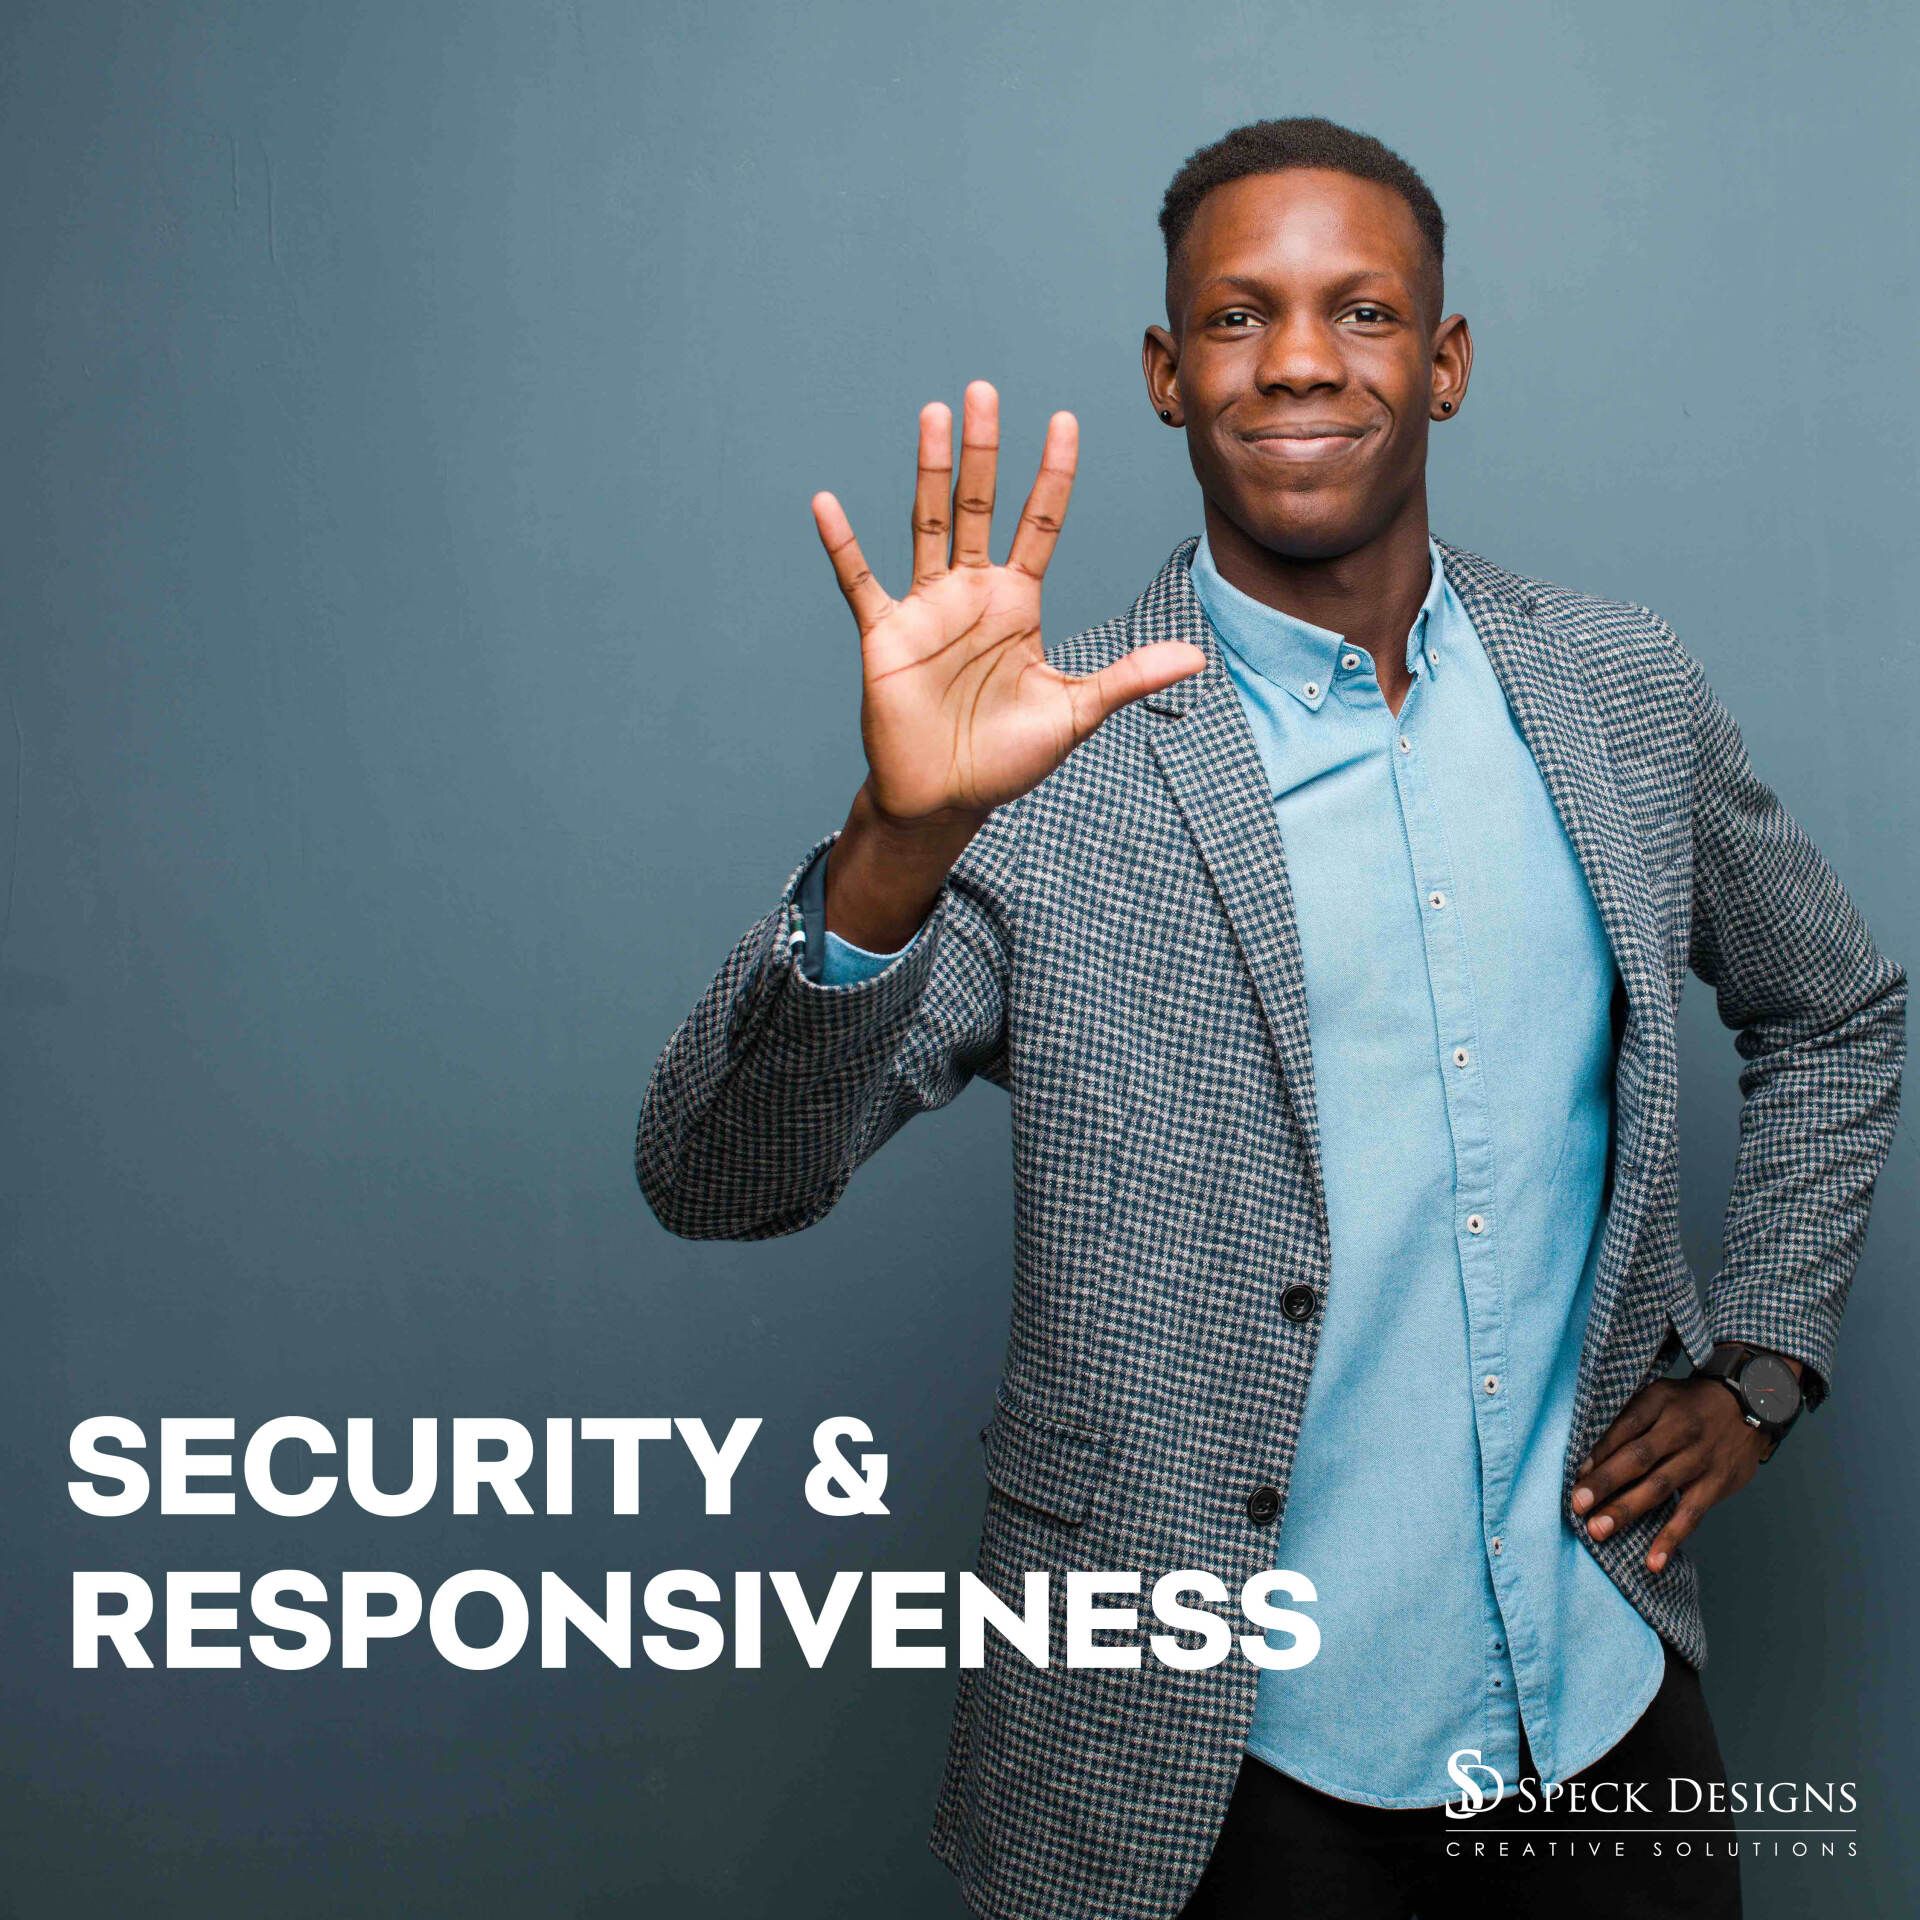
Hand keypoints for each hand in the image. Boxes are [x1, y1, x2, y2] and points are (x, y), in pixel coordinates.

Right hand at [810, 380, 1207, 828]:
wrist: (945, 799)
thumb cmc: (1006, 759)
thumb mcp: (1074, 714)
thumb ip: (1127, 678)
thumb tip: (1195, 658)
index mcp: (1018, 603)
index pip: (1039, 523)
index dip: (1052, 473)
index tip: (1063, 420)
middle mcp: (972, 593)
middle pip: (980, 505)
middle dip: (984, 449)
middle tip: (984, 389)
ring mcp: (926, 608)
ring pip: (928, 523)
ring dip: (928, 469)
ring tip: (932, 415)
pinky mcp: (886, 635)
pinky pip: (859, 581)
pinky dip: (842, 545)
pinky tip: (826, 505)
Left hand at [1570, 1376, 1775, 1574]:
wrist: (1749, 1405)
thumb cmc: (1688, 1405)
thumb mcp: (1658, 1396)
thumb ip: (1628, 1419)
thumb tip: (1590, 1456)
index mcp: (1659, 1403)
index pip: (1624, 1427)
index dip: (1599, 1452)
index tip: (1576, 1476)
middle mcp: (1679, 1431)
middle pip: (1638, 1459)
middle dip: (1605, 1484)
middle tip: (1578, 1506)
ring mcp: (1699, 1459)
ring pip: (1659, 1488)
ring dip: (1627, 1510)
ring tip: (1599, 1530)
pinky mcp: (1717, 1484)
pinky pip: (1691, 1514)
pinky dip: (1671, 1538)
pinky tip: (1653, 1560)